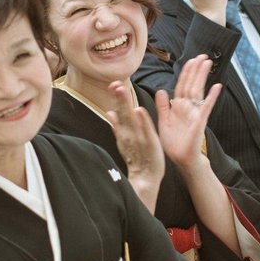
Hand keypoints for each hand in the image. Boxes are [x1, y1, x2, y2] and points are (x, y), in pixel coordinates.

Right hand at [106, 81, 163, 210]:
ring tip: (122, 91)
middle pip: (123, 113)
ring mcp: (138, 138)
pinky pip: (145, 131)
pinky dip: (141, 121)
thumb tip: (109, 112)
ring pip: (131, 119)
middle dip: (119, 98)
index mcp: (125, 131)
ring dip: (126, 105)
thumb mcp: (125, 140)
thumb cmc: (137, 157)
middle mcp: (129, 133)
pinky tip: (138, 110)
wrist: (145, 177)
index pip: (120, 111)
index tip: (114, 84)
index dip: (117, 98)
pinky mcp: (149, 143)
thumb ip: (118, 126)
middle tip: (115, 83)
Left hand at [155, 55, 222, 172]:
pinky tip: (217, 86)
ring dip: (202, 76)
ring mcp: (195, 113)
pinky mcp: (200, 121)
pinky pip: (206, 107)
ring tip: (208, 63)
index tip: (191, 59)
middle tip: (203, 55)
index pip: (182, 85)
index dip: (186, 72)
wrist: (182, 160)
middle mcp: (187, 107)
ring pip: (198, 91)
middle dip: (196, 70)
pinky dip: (212, 96)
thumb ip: (163, 106)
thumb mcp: (164, 122)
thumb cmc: (174, 143)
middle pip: (192, 84)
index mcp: (178, 107)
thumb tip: (162, 91)